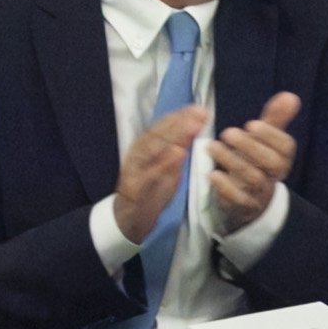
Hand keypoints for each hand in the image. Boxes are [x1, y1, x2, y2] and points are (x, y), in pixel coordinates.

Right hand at [110, 103, 207, 247]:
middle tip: (199, 113)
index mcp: (145, 148)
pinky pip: (149, 174)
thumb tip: (194, 129)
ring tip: (191, 127)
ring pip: (151, 149)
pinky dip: (163, 163)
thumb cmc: (151, 191)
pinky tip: (178, 153)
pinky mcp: (134, 187)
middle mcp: (138, 155)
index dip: (179, 117)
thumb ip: (178, 151)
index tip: (199, 109)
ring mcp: (134, 170)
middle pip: (157, 135)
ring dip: (172, 136)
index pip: (161, 128)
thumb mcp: (168, 169)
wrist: (128, 219)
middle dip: (179, 122)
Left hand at [203, 93, 303, 230]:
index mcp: (282, 158)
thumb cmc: (255, 163)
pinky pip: (238, 199)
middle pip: (272, 163)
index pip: (286, 147)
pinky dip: (225, 186)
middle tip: (227, 133)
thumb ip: (275, 119)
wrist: (249, 201)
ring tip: (212, 147)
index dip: (270, 135)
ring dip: (232, 161)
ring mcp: (260, 192)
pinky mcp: (243, 206)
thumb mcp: (265, 141)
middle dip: (250, 146)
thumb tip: (290, 96)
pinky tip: (212, 174)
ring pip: (253, 178)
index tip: (250, 124)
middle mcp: (275, 175)